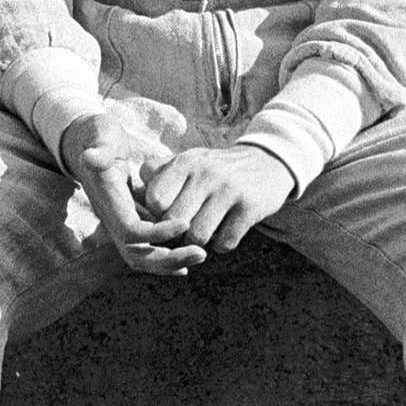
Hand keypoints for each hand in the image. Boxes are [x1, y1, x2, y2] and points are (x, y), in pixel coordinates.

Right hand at [57, 106, 203, 275]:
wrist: (89, 141)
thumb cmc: (99, 135)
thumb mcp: (100, 134)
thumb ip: (100, 147)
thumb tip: (92, 157)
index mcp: (108, 200)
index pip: (130, 230)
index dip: (156, 232)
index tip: (185, 223)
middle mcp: (113, 217)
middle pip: (135, 254)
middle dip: (166, 259)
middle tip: (201, 254)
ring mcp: (120, 221)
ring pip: (141, 256)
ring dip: (169, 261)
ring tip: (200, 255)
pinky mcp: (131, 220)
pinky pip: (147, 247)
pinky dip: (166, 255)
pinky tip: (189, 257)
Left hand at [144, 145, 294, 254]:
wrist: (270, 162)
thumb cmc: (219, 167)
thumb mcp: (191, 160)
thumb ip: (160, 171)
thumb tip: (135, 185)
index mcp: (187, 163)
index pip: (155, 200)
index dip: (157, 216)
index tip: (168, 217)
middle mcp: (207, 174)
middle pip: (174, 222)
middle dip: (176, 234)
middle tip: (184, 232)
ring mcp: (229, 190)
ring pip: (198, 236)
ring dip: (199, 243)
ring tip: (205, 233)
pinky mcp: (250, 207)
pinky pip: (226, 242)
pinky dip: (223, 245)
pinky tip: (226, 233)